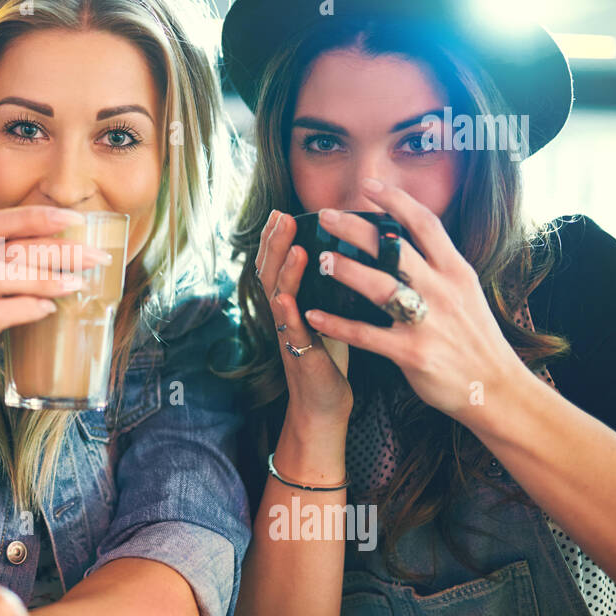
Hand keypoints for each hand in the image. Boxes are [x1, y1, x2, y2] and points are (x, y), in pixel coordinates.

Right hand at [0, 206, 112, 415]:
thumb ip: (17, 276)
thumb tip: (73, 263)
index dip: (36, 216)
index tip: (75, 219)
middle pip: (8, 249)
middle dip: (57, 249)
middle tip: (95, 258)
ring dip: (43, 278)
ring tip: (76, 285)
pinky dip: (24, 308)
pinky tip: (48, 310)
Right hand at [256, 208, 353, 426]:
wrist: (323, 404)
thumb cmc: (329, 356)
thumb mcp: (327, 314)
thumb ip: (326, 286)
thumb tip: (343, 252)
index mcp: (292, 302)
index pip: (279, 262)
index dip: (276, 238)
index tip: (280, 212)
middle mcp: (285, 314)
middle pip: (271, 271)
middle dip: (275, 243)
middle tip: (280, 216)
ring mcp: (289, 334)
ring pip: (278, 296)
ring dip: (283, 270)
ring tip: (292, 245)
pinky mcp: (301, 355)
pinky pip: (291, 331)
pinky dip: (287, 313)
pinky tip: (285, 298)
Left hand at [300, 180, 524, 418]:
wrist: (496, 389)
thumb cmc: (475, 339)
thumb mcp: (466, 293)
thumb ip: (438, 267)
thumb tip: (406, 241)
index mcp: (457, 271)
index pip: (426, 224)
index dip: (397, 201)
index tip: (370, 184)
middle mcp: (443, 290)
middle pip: (396, 249)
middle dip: (358, 229)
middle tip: (326, 214)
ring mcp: (428, 322)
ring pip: (381, 287)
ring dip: (346, 270)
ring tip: (319, 258)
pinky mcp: (413, 353)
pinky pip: (366, 335)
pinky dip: (337, 324)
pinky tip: (313, 315)